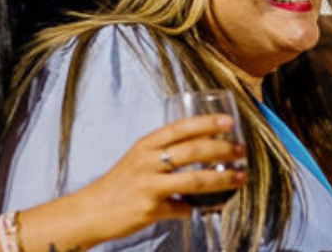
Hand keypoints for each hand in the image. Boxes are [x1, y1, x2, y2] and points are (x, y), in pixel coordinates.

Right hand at [77, 114, 245, 235]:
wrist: (91, 211)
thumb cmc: (117, 184)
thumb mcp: (138, 159)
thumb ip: (165, 154)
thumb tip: (198, 154)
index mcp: (146, 145)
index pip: (180, 128)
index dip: (207, 122)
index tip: (229, 121)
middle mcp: (148, 162)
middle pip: (192, 150)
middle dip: (222, 149)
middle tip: (241, 149)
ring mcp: (150, 185)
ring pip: (194, 180)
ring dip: (221, 179)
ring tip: (240, 177)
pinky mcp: (151, 208)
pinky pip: (182, 209)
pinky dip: (193, 209)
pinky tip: (200, 208)